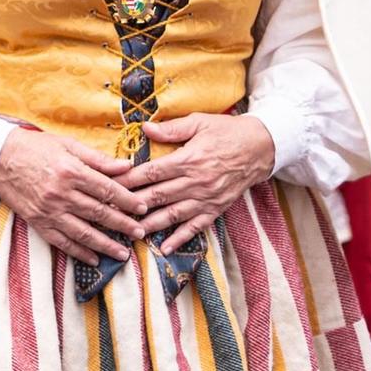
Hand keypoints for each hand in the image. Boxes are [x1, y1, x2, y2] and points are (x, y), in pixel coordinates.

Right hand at [0, 129, 144, 264]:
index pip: (107, 189)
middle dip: (123, 225)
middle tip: (140, 233)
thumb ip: (97, 158)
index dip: (128, 200)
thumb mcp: (67, 144)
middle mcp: (61, 193)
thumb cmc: (35, 147)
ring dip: (106, 245)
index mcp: (71, 171)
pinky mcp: (38, 222)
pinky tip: (94, 258)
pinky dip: (79, 252)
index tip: (143, 208)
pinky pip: (62, 242)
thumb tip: (127, 166)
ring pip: (84, 232)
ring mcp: (49, 211)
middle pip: (100, 213)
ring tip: (124, 254)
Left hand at [115, 114, 275, 252]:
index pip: (151, 173)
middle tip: (111, 212)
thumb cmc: (226, 131)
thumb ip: (171, 128)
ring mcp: (206, 198)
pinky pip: (196, 227)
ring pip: (173, 215)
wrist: (261, 148)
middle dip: (132, 205)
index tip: (110, 185)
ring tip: (130, 233)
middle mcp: (196, 182)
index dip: (129, 180)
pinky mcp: (216, 209)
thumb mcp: (199, 122)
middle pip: (158, 196)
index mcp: (188, 160)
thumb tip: (144, 128)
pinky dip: (180, 238)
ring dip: (151, 225)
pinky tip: (165, 248)